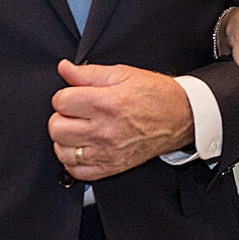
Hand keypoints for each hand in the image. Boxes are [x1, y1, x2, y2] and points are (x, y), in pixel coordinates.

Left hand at [49, 60, 193, 181]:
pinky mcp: (111, 167)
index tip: (75, 95)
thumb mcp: (123, 74)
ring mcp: (107, 152)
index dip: (65, 95)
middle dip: (62, 117)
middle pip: (57, 128)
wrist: (182, 116)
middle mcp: (105, 130)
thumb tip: (64, 68)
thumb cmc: (155, 94)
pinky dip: (74, 160)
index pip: (61, 101)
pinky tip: (83, 147)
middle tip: (76, 112)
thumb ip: (89, 73)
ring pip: (62, 151)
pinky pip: (76, 171)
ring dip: (66, 139)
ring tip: (79, 129)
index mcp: (107, 103)